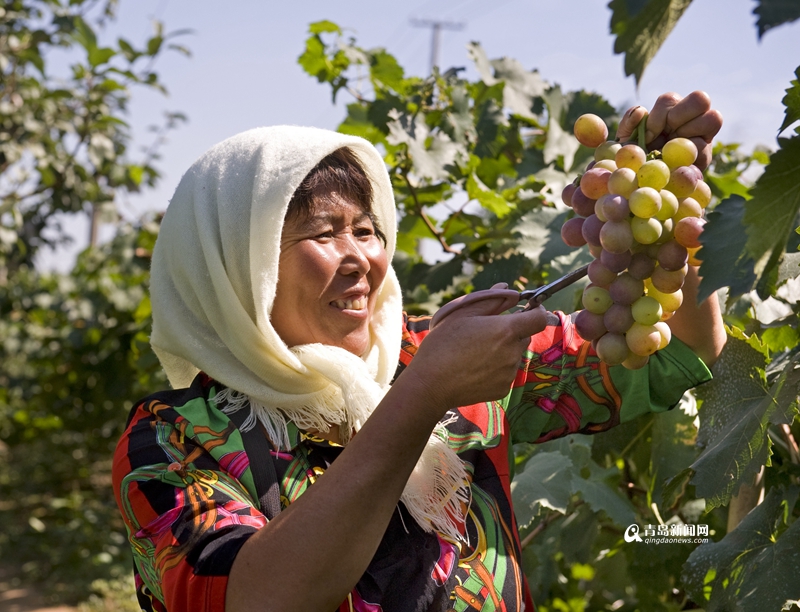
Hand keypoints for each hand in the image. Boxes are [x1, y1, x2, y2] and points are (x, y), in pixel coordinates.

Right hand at [405, 286, 547, 411]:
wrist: (431, 383)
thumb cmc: (443, 343)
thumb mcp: (462, 314)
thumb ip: (491, 300)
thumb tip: (510, 291)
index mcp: (505, 330)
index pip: (538, 319)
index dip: (534, 312)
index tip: (525, 311)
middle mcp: (513, 353)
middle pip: (524, 336)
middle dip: (512, 332)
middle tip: (486, 333)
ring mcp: (509, 373)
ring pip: (514, 355)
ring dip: (503, 350)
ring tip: (475, 352)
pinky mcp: (503, 389)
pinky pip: (506, 373)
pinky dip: (496, 369)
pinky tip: (475, 368)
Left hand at [616, 91, 722, 169]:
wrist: (641, 182)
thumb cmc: (633, 157)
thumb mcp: (625, 141)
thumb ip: (628, 123)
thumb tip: (641, 111)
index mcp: (669, 109)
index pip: (670, 99)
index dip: (659, 116)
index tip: (648, 135)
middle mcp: (689, 117)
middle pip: (700, 99)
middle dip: (680, 117)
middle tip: (667, 135)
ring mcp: (702, 134)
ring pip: (713, 118)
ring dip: (691, 133)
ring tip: (672, 150)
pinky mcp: (706, 155)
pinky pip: (706, 149)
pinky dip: (690, 157)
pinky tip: (675, 165)